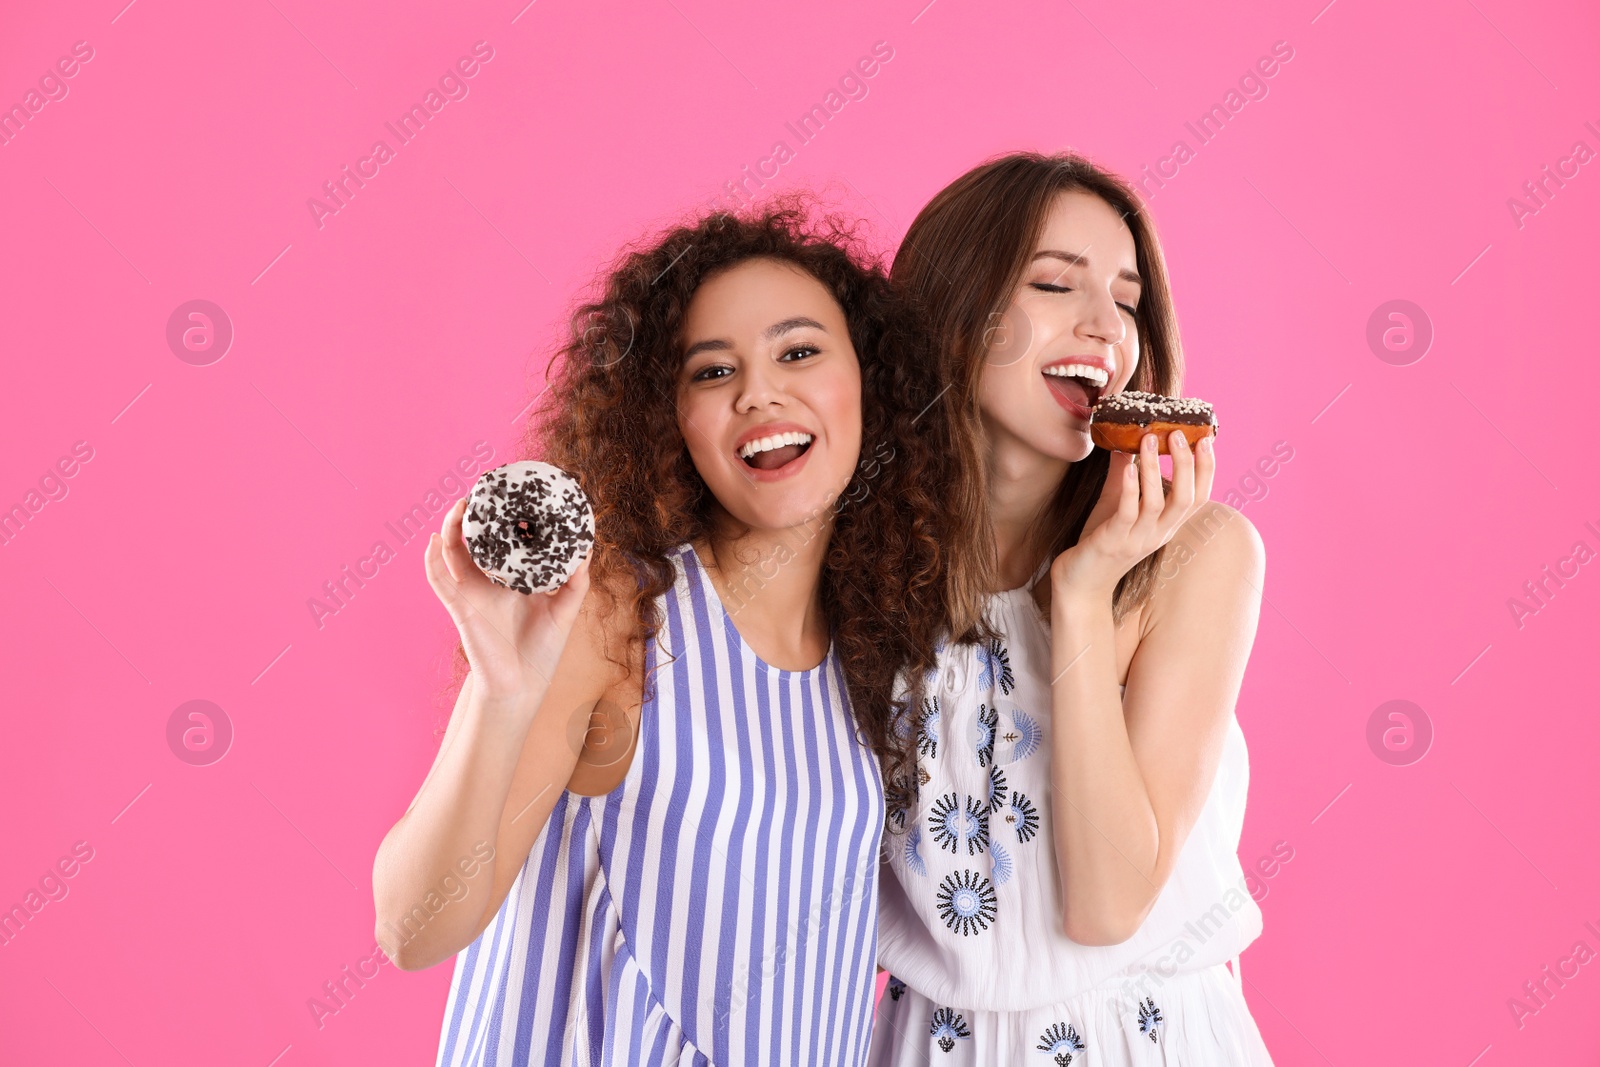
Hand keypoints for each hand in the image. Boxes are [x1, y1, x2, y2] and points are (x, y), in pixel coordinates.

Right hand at [423, 497, 591, 705]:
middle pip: (476, 539)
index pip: (507, 541)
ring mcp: (471, 592)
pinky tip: (433, 539)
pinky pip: (439, 579)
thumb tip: (587, 550)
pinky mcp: (460, 607)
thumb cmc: (541, 650)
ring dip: (451, 527)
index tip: (518, 492)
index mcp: (513, 579)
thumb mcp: (565, 611)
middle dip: (477, 513)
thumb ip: (576, 583)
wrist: (521, 685)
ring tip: (461, 505)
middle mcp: (489, 581)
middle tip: (485, 487)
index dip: (508, 518)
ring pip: (452, 552)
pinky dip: (432, 559)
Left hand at [1050, 430, 1215, 600]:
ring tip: (1148, 439)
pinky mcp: (1113, 542)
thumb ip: (1124, 476)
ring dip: (1154, 469)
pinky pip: (1127, 513)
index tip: (1206, 439)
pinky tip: (1127, 467)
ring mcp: (1137, 539)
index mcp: (1166, 525)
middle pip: (1186, 498)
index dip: (1206, 468)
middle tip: (1178, 433)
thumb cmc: (1101, 543)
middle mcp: (1158, 533)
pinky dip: (1130, 488)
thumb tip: (1126, 443)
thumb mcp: (1116, 505)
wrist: (1080, 584)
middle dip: (1187, 464)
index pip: (1198, 497)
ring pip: (1157, 503)